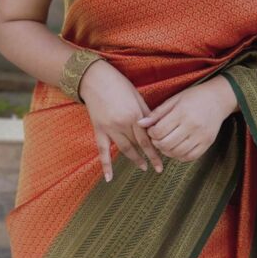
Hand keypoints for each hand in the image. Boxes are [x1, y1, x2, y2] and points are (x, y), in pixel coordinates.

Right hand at [79, 59, 163, 181]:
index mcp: (134, 115)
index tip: (161, 163)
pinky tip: (109, 178)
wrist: (95, 79)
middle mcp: (122, 124)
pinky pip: (102, 151)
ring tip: (142, 168)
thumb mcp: (137, 95)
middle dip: (148, 157)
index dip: (155, 153)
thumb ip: (145, 113)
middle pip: (138, 145)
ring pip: (124, 149)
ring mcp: (109, 128)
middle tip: (157, 168)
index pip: (147, 139)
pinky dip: (106, 165)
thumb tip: (155, 127)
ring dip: (134, 159)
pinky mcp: (99, 129)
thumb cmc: (118, 83)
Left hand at [135, 75, 237, 162]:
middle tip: (156, 138)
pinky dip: (179, 156)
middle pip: (167, 144)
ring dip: (167, 151)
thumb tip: (140, 124)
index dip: (151, 133)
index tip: (151, 130)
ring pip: (177, 153)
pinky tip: (176, 148)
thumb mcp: (174, 99)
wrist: (218, 99)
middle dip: (157, 143)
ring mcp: (201, 136)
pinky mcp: (207, 143)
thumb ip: (157, 113)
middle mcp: (192, 125)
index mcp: (182, 112)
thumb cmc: (193, 97)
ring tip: (165, 143)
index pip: (160, 130)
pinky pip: (190, 157)